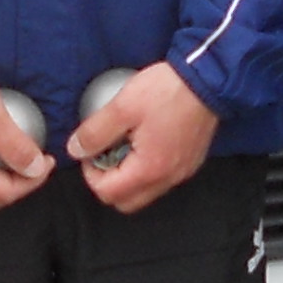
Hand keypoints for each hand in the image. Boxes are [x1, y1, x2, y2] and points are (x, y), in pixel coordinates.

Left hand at [64, 61, 215, 215]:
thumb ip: (95, 132)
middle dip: (109, 182)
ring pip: (145, 193)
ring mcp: (182, 172)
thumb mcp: (122, 107)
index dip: (91, 175)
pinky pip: (162, 180)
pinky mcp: (190, 162)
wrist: (207, 79)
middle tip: (105, 154)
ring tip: (125, 146)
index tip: (91, 151)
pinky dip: (146, 171)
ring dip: (128, 178)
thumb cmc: (168, 91)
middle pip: (126, 202)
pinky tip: (144, 143)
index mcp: (149, 169)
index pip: (108, 193)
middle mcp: (168, 178)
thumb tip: (76, 149)